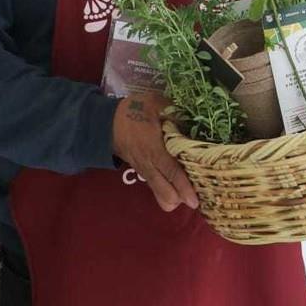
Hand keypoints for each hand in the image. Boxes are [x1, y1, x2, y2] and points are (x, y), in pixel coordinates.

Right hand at [111, 92, 198, 212]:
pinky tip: (180, 183)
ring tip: (191, 189)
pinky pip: (156, 188)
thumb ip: (176, 113)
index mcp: (154, 149)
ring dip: (175, 196)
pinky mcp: (143, 172)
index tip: (194, 201)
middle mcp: (149, 165)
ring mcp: (145, 171)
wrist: (107, 122)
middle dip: (181, 198)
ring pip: (160, 195)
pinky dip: (168, 190)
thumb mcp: (156, 104)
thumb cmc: (134, 112)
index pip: (171, 172)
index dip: (183, 187)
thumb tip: (196, 122)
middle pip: (165, 193)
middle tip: (199, 192)